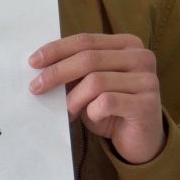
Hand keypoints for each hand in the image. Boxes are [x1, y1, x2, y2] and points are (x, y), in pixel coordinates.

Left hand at [28, 32, 165, 164]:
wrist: (140, 139)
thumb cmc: (111, 109)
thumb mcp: (90, 86)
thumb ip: (74, 72)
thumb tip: (40, 67)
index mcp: (127, 44)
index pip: (85, 40)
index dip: (57, 49)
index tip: (33, 62)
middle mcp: (141, 57)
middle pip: (88, 58)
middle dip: (57, 73)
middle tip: (36, 87)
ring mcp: (147, 79)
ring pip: (95, 81)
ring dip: (73, 99)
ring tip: (66, 112)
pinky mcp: (147, 104)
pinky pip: (107, 102)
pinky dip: (92, 111)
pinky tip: (91, 117)